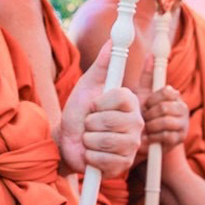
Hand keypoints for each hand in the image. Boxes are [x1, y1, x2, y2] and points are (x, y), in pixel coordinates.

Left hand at [60, 41, 142, 176]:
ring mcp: (132, 145)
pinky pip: (103, 159)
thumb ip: (102, 64)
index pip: (119, 98)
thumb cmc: (80, 112)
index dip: (99, 103)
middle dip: (90, 123)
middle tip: (90, 125)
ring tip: (90, 140)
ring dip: (88, 141)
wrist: (68, 140)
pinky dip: (90, 158)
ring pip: (104, 140)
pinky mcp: (124, 164)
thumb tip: (112, 39)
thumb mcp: (88, 86)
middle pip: (109, 121)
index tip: (94, 105)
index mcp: (131, 102)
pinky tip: (92, 155)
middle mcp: (137, 123)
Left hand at [138, 83, 188, 154]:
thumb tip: (149, 55)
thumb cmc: (144, 114)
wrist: (146, 139)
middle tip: (144, 118)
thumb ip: (147, 76)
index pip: (168, 91)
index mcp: (175, 96)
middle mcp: (182, 108)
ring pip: (166, 122)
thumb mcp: (143, 94)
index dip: (153, 99)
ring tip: (146, 128)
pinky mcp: (180, 138)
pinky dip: (153, 137)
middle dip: (149, 115)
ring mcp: (183, 124)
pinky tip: (149, 137)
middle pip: (165, 107)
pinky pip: (166, 136)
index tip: (146, 104)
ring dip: (151, 126)